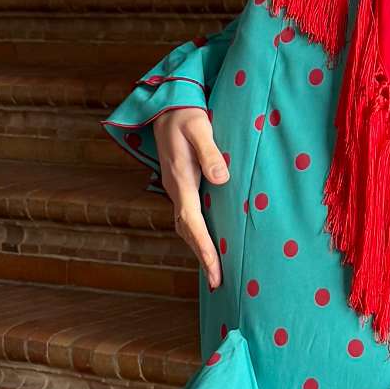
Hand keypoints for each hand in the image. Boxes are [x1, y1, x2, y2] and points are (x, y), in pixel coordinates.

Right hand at [153, 104, 227, 288]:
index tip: (214, 268)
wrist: (168, 106)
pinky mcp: (182, 185)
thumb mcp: (199, 128)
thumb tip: (222, 180)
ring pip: (186, 226)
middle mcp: (176, 189)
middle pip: (187, 232)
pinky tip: (208, 242)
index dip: (203, 247)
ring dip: (199, 249)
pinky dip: (197, 234)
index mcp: (181, 180)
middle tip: (218, 282)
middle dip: (202, 257)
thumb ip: (210, 153)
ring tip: (214, 271)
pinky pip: (189, 217)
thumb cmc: (186, 115)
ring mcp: (177, 188)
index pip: (192, 222)